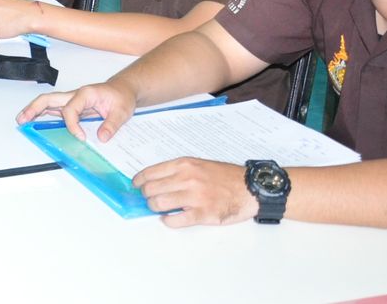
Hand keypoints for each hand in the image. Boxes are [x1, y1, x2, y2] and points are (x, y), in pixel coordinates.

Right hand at [15, 80, 136, 140]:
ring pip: (48, 103)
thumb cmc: (121, 96)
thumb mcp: (122, 111)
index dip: (73, 125)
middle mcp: (74, 95)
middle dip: (34, 108)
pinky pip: (53, 109)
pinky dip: (42, 114)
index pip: (70, 109)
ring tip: (22, 120)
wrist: (122, 90)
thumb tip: (101, 137)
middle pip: (48, 99)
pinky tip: (35, 120)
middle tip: (23, 119)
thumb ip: (111, 124)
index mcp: (85, 94)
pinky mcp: (71, 106)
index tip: (81, 137)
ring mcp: (71, 100)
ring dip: (33, 110)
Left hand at [132, 158, 258, 226]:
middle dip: (146, 196)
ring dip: (155, 208)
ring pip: (159, 204)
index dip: (139, 182)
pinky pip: (176, 220)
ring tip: (160, 209)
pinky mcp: (203, 214)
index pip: (150, 173)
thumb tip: (155, 181)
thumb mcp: (198, 165)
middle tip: (149, 199)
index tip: (136, 186)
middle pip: (151, 189)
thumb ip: (178, 171)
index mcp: (184, 165)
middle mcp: (187, 179)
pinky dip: (168, 221)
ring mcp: (194, 197)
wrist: (249, 188)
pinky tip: (170, 219)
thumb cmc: (224, 176)